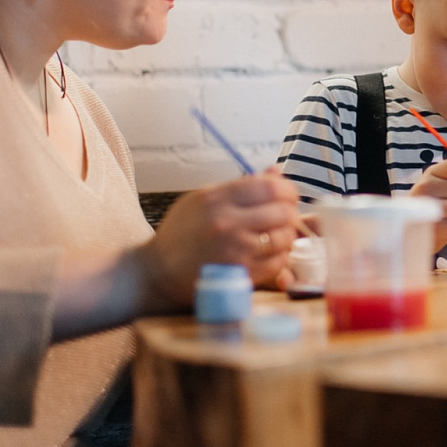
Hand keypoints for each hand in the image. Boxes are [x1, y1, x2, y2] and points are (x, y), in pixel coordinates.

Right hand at [145, 169, 302, 306]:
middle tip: (284, 216)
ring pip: (284, 237)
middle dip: (289, 212)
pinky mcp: (241, 274)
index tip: (286, 195)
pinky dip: (280, 256)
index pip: (270, 187)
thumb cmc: (181, 232)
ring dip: (286, 235)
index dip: (286, 190)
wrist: (157, 271)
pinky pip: (278, 262)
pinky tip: (268, 253)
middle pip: (282, 212)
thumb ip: (242, 186)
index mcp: (217, 199)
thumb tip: (276, 172)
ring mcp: (236, 251)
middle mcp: (227, 223)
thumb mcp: (203, 198)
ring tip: (275, 234)